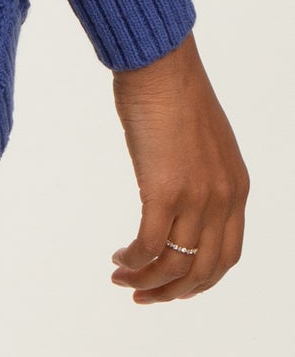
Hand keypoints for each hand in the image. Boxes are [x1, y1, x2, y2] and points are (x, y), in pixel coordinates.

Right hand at [109, 31, 247, 301]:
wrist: (160, 63)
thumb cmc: (173, 89)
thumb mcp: (205, 142)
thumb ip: (201, 174)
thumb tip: (180, 193)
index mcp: (237, 188)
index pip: (227, 255)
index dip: (200, 278)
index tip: (172, 283)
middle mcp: (223, 200)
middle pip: (204, 271)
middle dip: (172, 291)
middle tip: (144, 294)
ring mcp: (196, 198)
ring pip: (175, 265)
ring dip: (148, 280)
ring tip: (122, 277)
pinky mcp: (164, 190)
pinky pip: (150, 244)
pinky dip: (134, 259)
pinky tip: (119, 256)